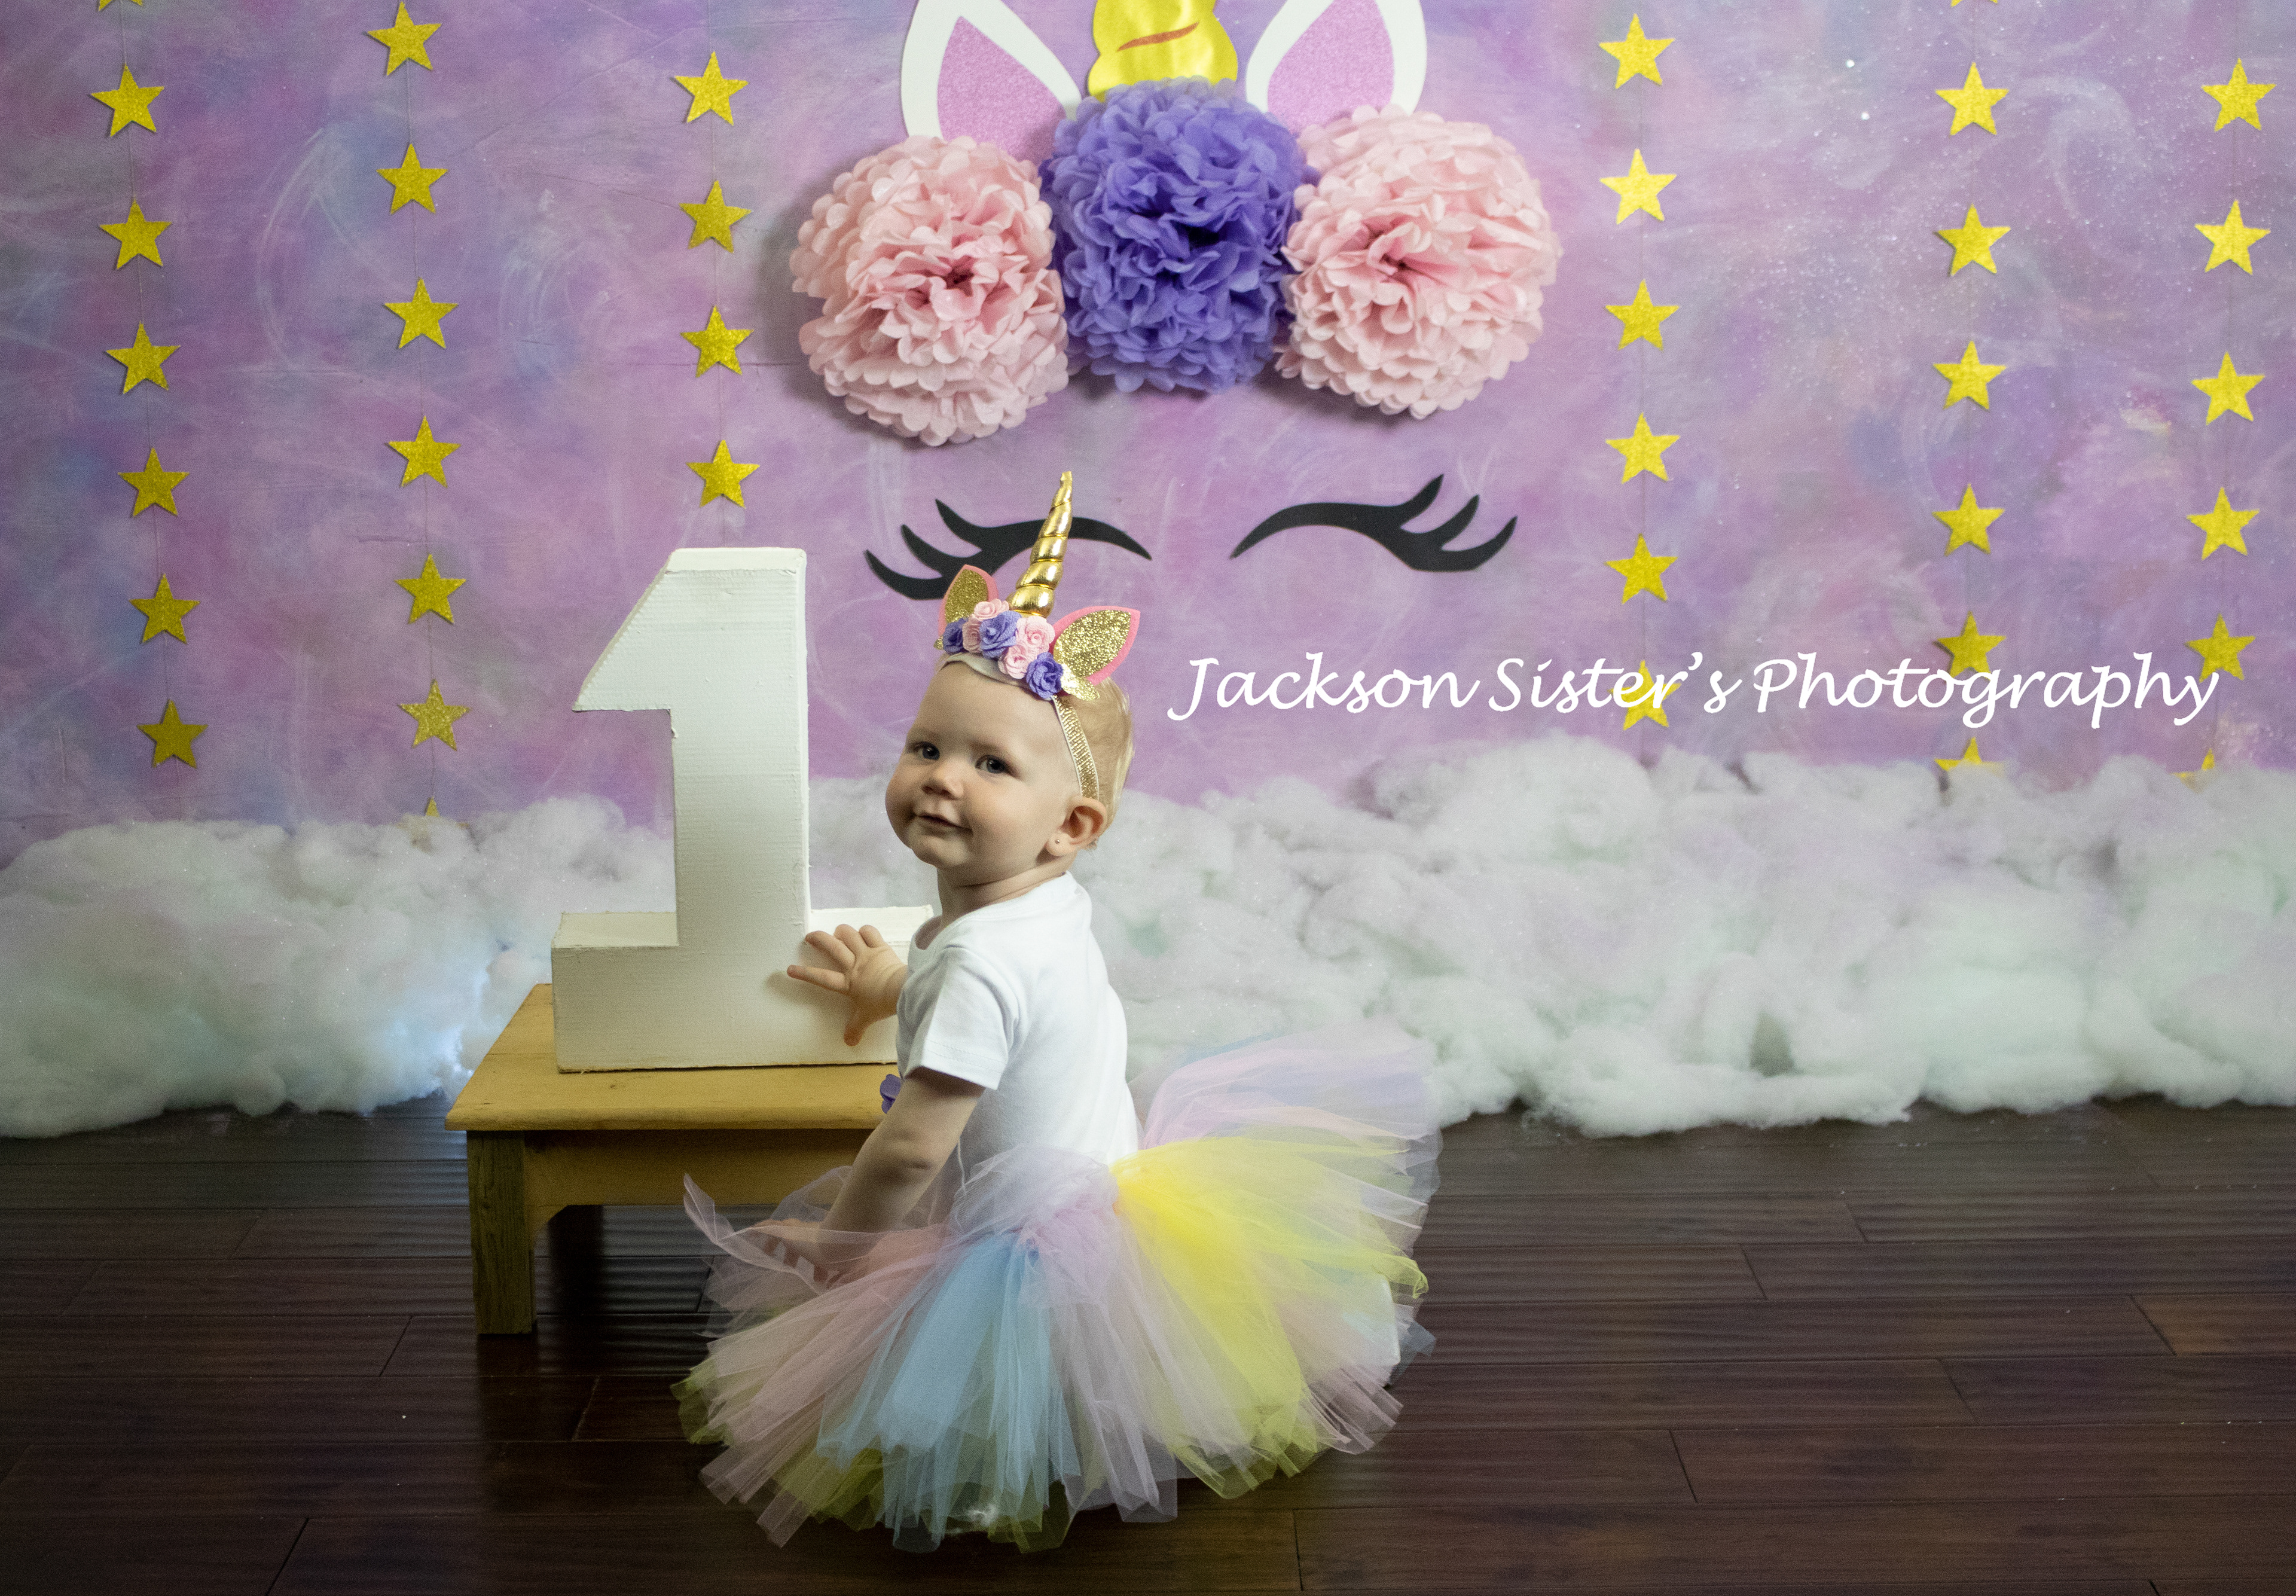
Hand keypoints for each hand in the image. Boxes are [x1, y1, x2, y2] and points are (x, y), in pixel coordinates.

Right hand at [787, 924, 906, 1045]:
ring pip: (849, 934)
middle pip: (832, 947)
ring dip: (841, 931)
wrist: (902, 990)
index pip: (821, 978)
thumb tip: (849, 1042)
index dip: (804, 973)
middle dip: (818, 939)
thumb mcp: (866, 1017)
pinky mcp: (881, 947)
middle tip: (810, 936)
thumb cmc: (881, 1003)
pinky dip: (864, 930)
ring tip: (837, 932)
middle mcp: (854, 965)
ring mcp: (867, 953)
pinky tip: (862, 933)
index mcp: (847, 983)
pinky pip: (870, 932)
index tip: (790, 969)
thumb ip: (855, 1028)